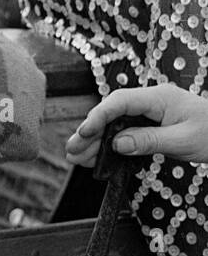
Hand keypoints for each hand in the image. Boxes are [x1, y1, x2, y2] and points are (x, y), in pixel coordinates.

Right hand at [65, 84, 207, 166]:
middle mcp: (151, 102)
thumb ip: (149, 140)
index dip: (98, 117)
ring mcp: (151, 114)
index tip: (84, 134)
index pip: (119, 102)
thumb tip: (118, 144)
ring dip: (97, 141)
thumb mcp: (183, 140)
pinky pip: (126, 133)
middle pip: (112, 113)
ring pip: (116, 125)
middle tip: (72, 150)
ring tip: (77, 157)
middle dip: (90, 132)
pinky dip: (111, 146)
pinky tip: (98, 157)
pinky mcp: (153, 126)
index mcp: (159, 97)